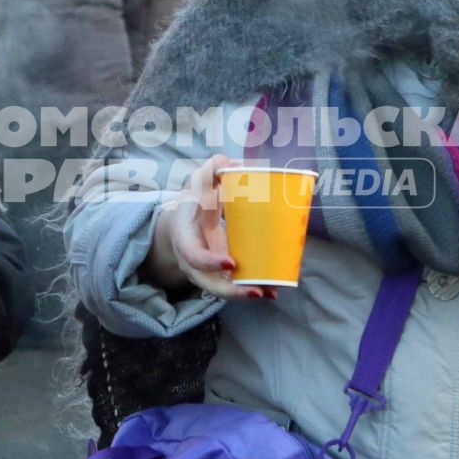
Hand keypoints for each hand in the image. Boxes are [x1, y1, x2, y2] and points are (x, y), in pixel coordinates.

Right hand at [146, 154, 275, 301]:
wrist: (185, 222)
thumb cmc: (195, 202)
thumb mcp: (198, 184)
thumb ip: (211, 170)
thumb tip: (229, 163)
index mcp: (184, 238)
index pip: (192, 255)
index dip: (209, 262)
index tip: (231, 262)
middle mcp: (193, 261)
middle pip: (209, 284)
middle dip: (233, 291)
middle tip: (258, 291)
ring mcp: (206, 272)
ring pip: (223, 290)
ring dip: (247, 295)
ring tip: (272, 293)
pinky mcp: (220, 274)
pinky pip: (234, 286)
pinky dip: (253, 289)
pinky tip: (274, 290)